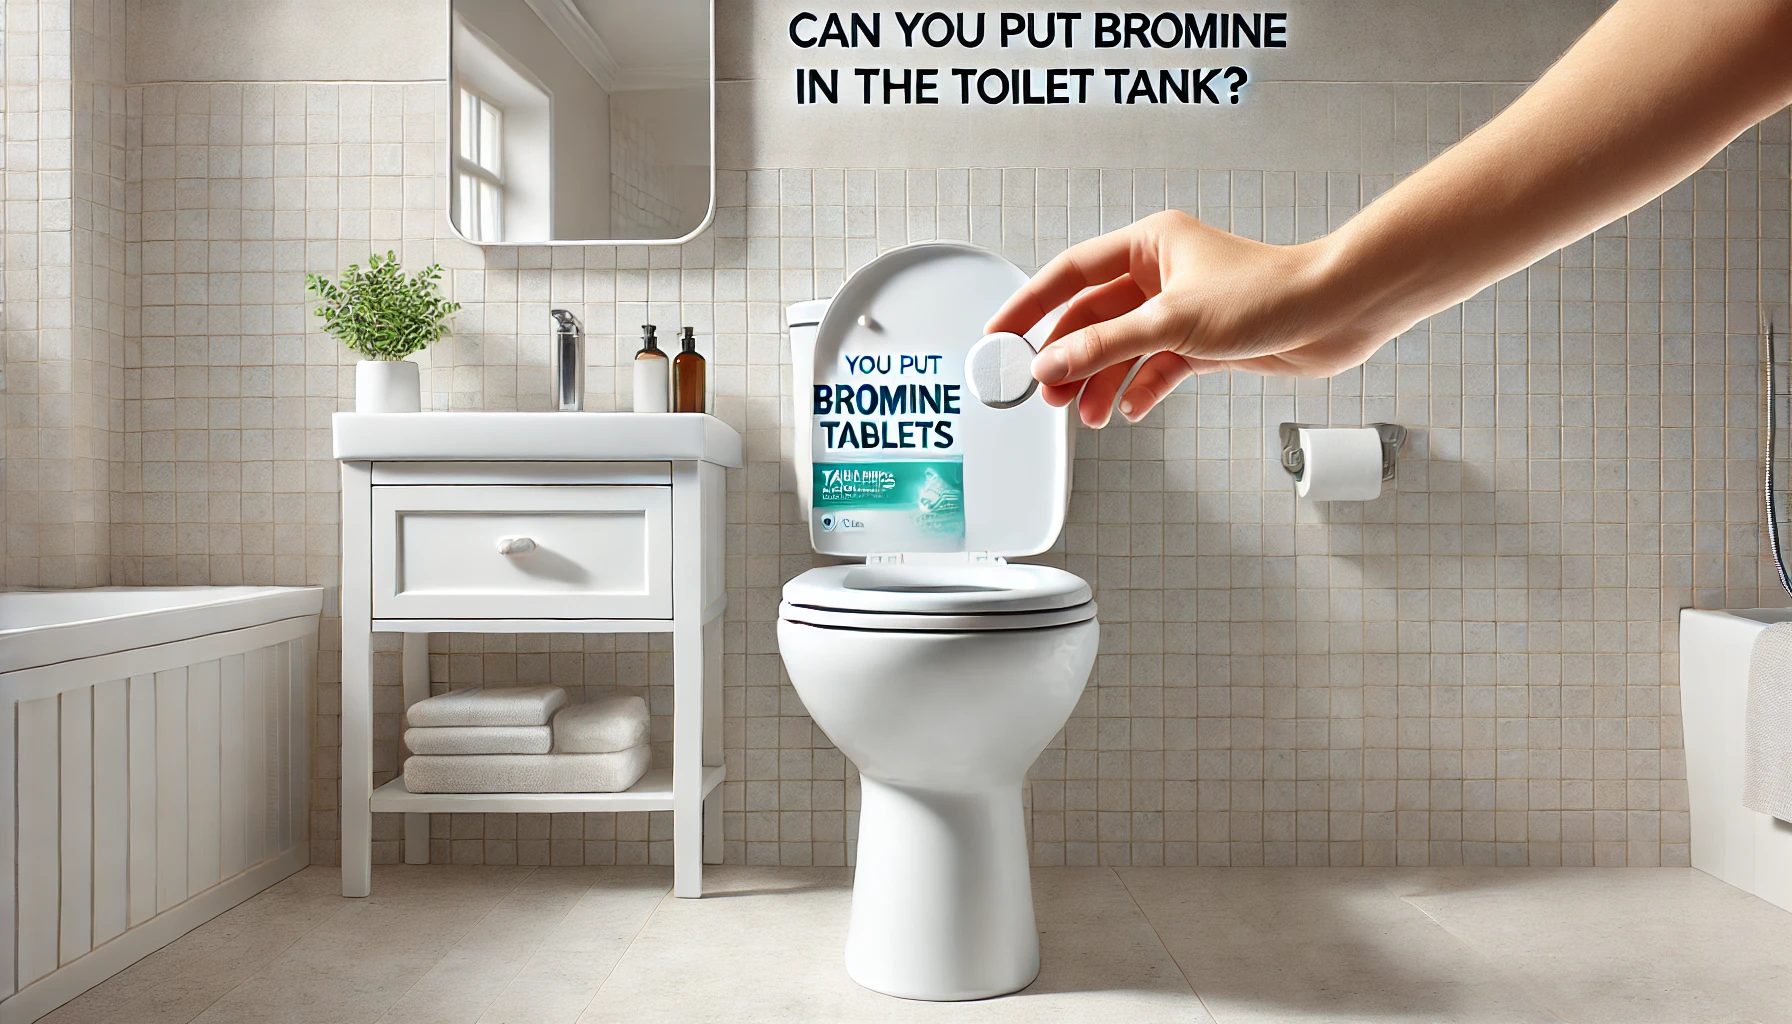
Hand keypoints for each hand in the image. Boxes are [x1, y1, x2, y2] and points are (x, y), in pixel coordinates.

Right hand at [984, 211, 1394, 426]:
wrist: (1338, 312)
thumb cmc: (1270, 293)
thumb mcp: (1172, 322)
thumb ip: (1105, 346)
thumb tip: (1050, 363)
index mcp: (1150, 245)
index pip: (1070, 273)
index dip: (1030, 305)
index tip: (997, 334)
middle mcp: (1162, 273)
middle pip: (1092, 318)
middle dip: (1066, 356)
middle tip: (1039, 391)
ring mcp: (1182, 309)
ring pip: (1122, 348)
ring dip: (1100, 381)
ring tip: (1082, 413)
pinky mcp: (1204, 342)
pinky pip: (1155, 368)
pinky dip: (1139, 389)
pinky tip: (1128, 410)